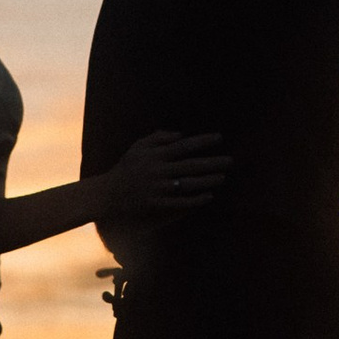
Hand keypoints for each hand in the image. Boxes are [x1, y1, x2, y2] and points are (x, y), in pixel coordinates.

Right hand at [95, 129, 229, 220]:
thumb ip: (157, 137)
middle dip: (213, 162)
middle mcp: (159, 170)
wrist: (107, 196)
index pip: (184, 146)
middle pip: (191, 165)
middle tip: (231, 160)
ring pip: (189, 183)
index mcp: (155, 155)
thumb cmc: (125, 171)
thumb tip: (180, 134)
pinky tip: (209, 196)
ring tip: (222, 177)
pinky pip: (181, 202)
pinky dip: (196, 199)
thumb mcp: (137, 148)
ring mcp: (159, 188)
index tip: (219, 138)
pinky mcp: (157, 204)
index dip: (203, 141)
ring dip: (208, 180)